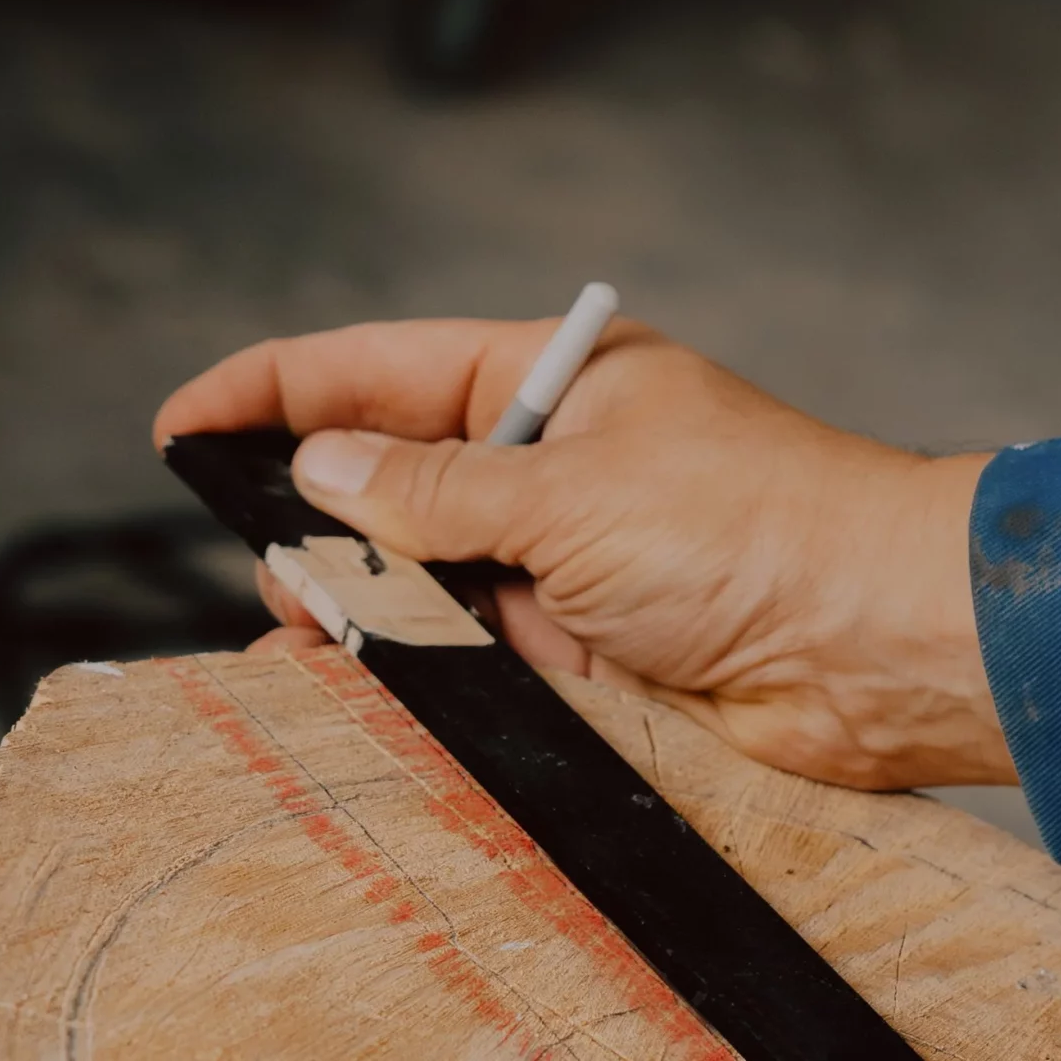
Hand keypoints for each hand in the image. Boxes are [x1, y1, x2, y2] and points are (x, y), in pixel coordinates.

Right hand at [154, 317, 1013, 788]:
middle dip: (318, 526)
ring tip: (308, 642)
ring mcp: (573, 565)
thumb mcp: (571, 493)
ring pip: (428, 585)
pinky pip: (481, 662)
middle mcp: (558, 469)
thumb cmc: (759, 530)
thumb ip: (436, 492)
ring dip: (368, 613)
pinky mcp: (595, 656)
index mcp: (554, 383)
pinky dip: (427, 675)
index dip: (275, 393)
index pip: (379, 371)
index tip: (182, 426)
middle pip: (392, 486)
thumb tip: (322, 469)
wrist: (878, 649)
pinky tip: (370, 689)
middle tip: (274, 575)